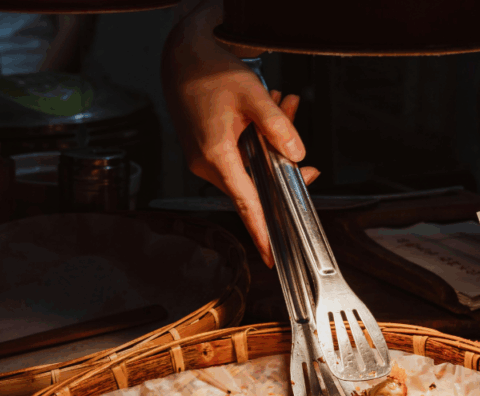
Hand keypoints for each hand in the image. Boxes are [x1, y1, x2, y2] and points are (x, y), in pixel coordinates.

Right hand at [162, 9, 318, 267]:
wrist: (181, 56)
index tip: (272, 256)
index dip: (261, 232)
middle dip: (283, 155)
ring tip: (282, 99)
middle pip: (258, 180)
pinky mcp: (209, 151)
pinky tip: (270, 104)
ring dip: (273, 137)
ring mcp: (206, 160)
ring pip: (254, 163)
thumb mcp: (252, 94)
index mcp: (216, 156)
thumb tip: (298, 156)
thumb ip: (278, 126)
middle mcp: (207, 164)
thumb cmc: (210, 71)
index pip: (245, 203)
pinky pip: (244, 154)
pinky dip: (260, 135)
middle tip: (294, 113)